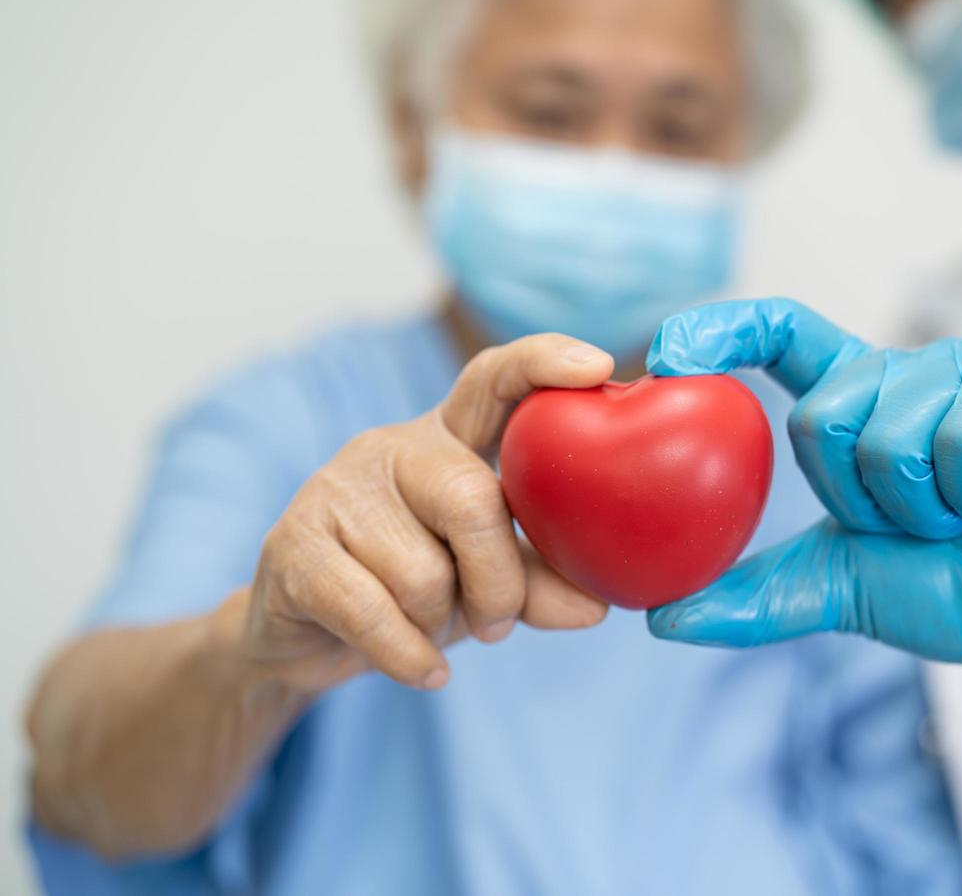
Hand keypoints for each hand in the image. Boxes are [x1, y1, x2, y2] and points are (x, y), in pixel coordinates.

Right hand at [243, 334, 613, 693]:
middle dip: (498, 579)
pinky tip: (425, 668)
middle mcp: (393, 448)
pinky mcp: (293, 547)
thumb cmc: (412, 590)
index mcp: (450, 438)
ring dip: (442, 623)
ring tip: (429, 628)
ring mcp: (336, 490)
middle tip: (498, 621)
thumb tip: (596, 605)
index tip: (598, 366)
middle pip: (471, 499)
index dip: (542, 363)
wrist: (302, 638)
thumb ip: (540, 581)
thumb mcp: (485, 581)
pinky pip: (374, 613)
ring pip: (423, 573)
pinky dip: (410, 655)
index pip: (494, 379)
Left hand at [644, 299, 961, 747]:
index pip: (782, 332)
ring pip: (888, 430)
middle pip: (821, 413)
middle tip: (921, 524)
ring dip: (922, 508)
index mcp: (863, 402)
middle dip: (859, 500)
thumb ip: (760, 593)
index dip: (721, 329)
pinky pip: (960, 437)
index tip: (662, 352)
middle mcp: (911, 372)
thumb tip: (660, 618)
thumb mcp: (844, 589)